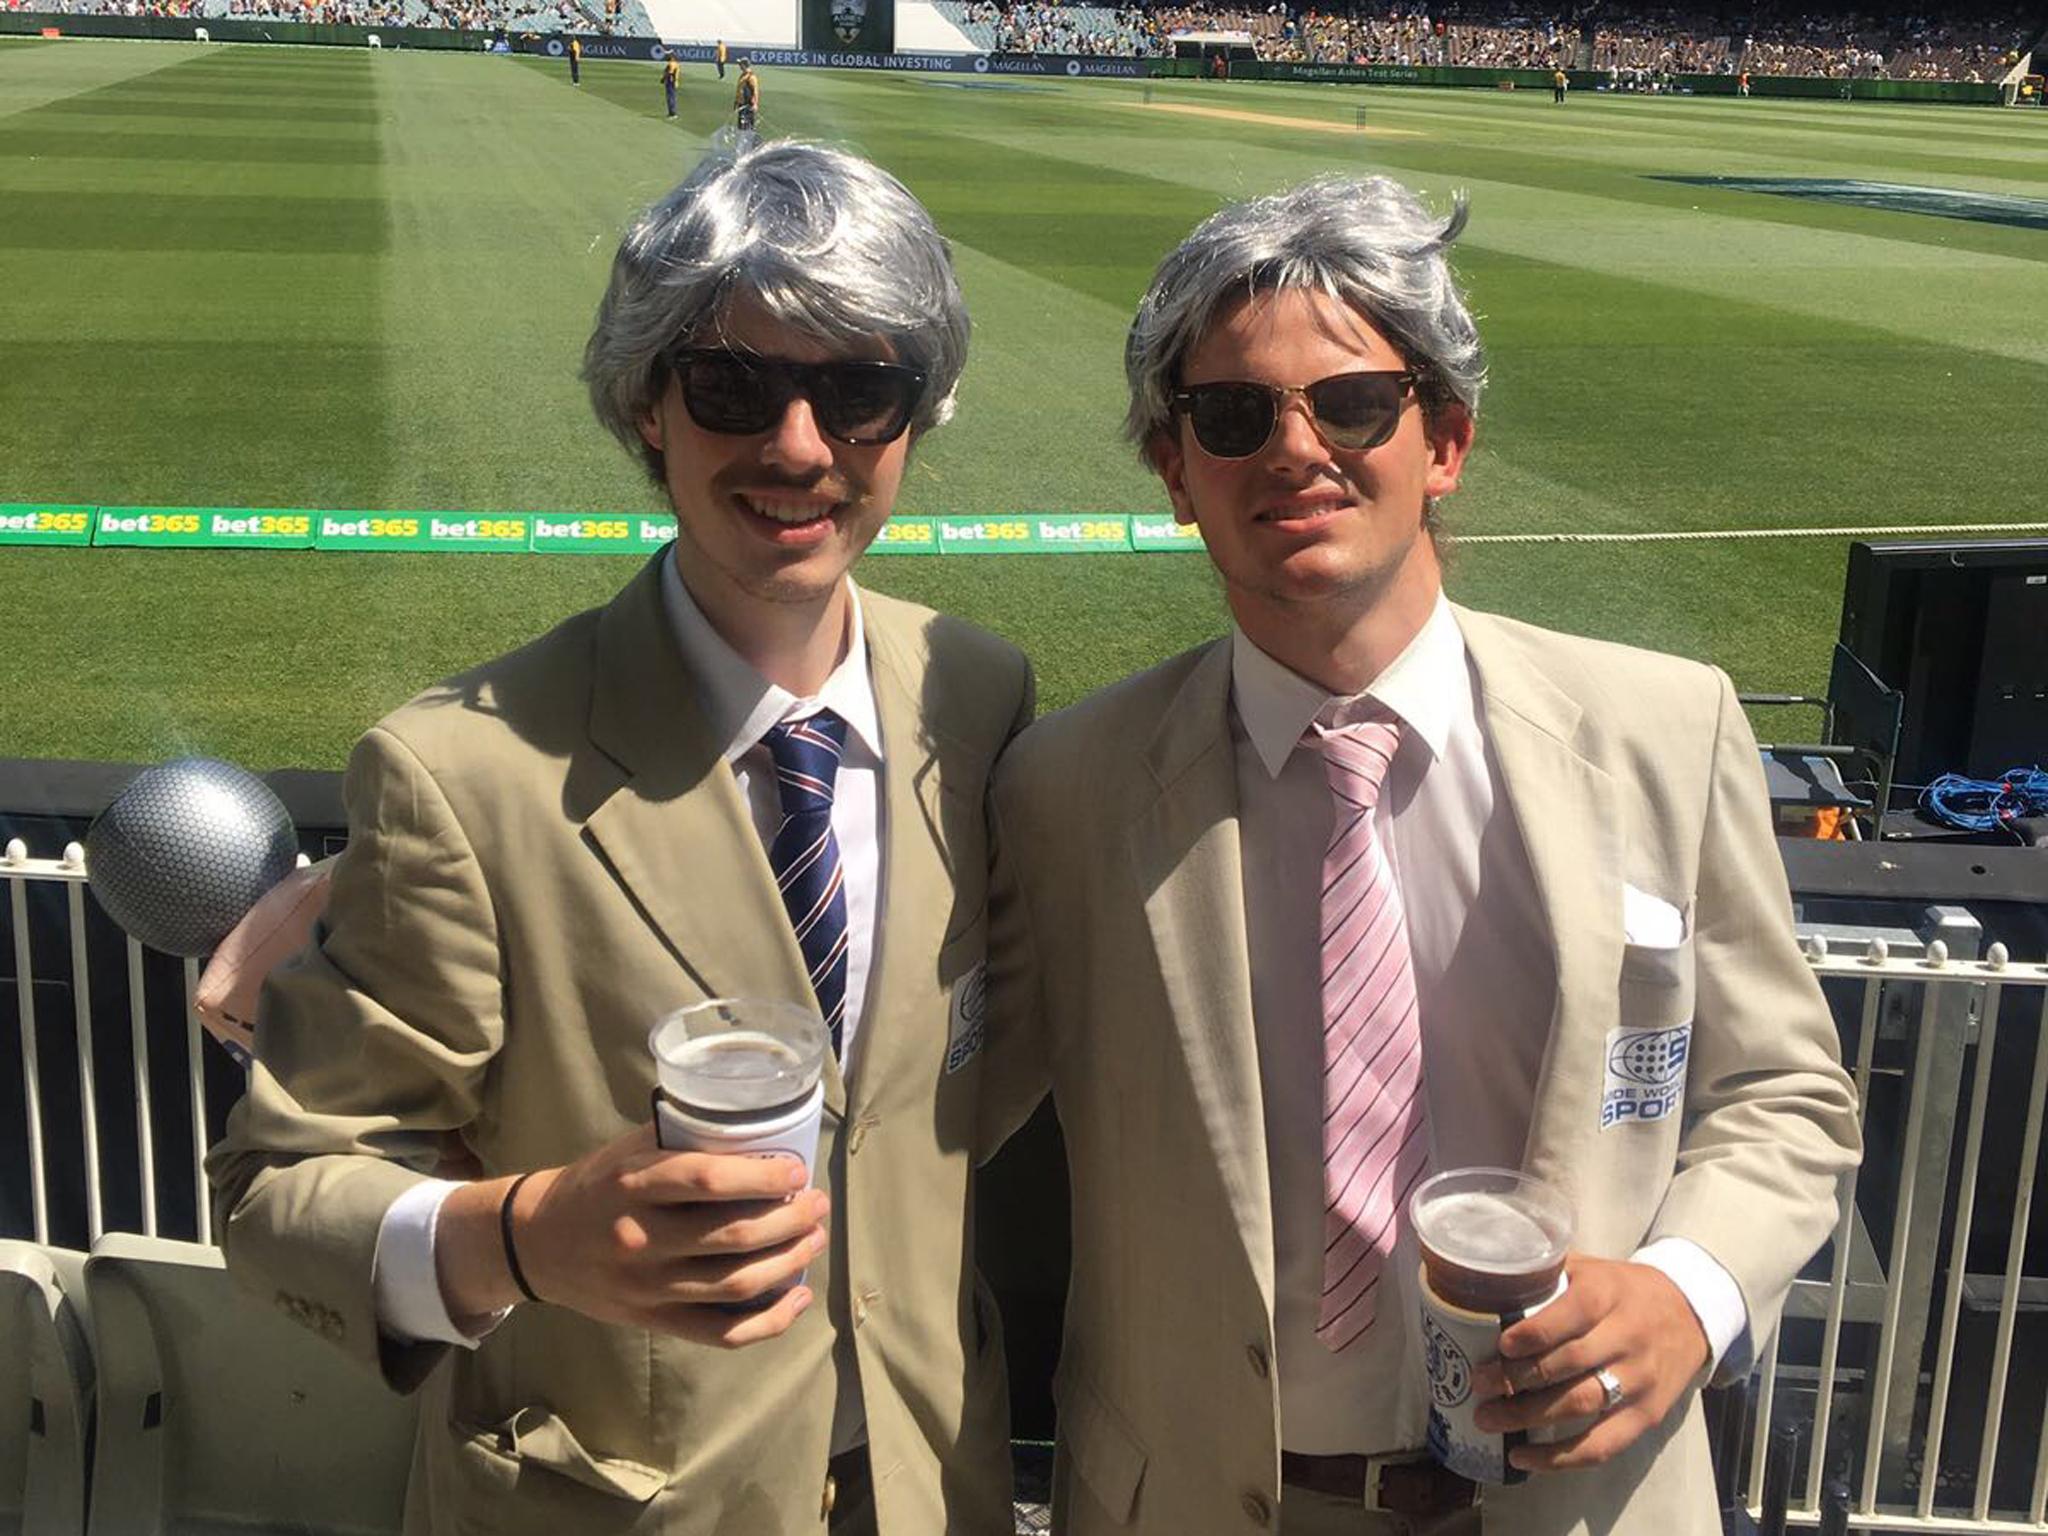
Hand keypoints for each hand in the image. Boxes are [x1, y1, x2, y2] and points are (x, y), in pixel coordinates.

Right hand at [441, 1124, 829, 1348]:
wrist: (536, 1243)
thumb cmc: (596, 1185)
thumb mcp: (629, 1150)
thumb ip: (685, 1140)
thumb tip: (760, 1129)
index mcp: (633, 1185)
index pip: (707, 1181)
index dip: (762, 1179)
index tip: (797, 1173)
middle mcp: (640, 1239)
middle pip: (733, 1237)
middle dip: (791, 1221)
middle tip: (817, 1204)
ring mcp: (646, 1288)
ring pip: (736, 1285)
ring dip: (789, 1262)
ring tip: (814, 1238)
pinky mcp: (652, 1322)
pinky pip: (721, 1333)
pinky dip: (768, 1321)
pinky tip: (796, 1297)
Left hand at [1469, 1253, 1709, 1471]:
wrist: (1690, 1314)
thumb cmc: (1622, 1290)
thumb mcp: (1590, 1269)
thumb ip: (1547, 1274)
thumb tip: (1486, 1280)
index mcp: (1608, 1294)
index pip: (1571, 1315)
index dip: (1533, 1333)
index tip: (1500, 1346)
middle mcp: (1627, 1337)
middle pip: (1569, 1363)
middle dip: (1517, 1378)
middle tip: (1478, 1385)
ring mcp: (1638, 1380)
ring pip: (1581, 1404)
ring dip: (1529, 1417)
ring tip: (1488, 1419)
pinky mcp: (1647, 1416)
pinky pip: (1603, 1444)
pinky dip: (1561, 1458)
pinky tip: (1523, 1457)